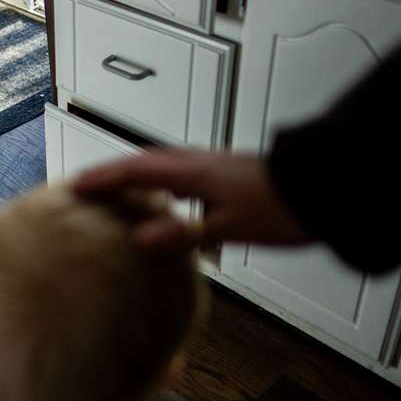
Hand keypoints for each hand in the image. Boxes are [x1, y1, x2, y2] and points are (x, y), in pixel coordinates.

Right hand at [71, 150, 309, 252]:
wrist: (325, 188)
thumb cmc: (282, 209)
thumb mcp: (230, 227)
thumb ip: (183, 232)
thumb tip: (138, 238)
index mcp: (193, 172)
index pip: (135, 170)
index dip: (103, 178)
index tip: (74, 185)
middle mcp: (198, 163)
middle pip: (142, 162)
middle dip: (111, 173)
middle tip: (85, 186)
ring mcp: (212, 166)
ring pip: (160, 166)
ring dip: (133, 175)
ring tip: (113, 191)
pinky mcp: (225, 174)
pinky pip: (178, 173)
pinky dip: (158, 181)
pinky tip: (164, 198)